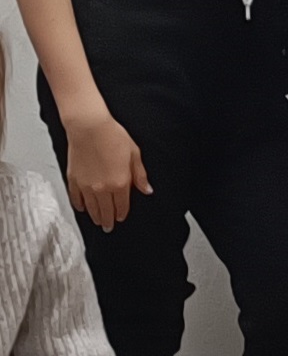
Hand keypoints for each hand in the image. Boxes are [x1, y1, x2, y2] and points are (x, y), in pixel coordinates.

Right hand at [63, 110, 150, 231]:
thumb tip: (147, 190)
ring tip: (98, 221)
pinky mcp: (74, 181)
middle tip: (108, 227)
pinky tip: (83, 208)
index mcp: (119, 183)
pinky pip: (76, 199)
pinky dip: (80, 206)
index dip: (122, 214)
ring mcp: (86, 186)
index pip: (122, 206)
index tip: (121, 218)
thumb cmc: (113, 137)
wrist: (89, 128)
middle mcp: (102, 188)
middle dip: (108, 221)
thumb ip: (140, 175)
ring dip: (95, 217)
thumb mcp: (134, 154)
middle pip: (105, 211)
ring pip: (91, 208)